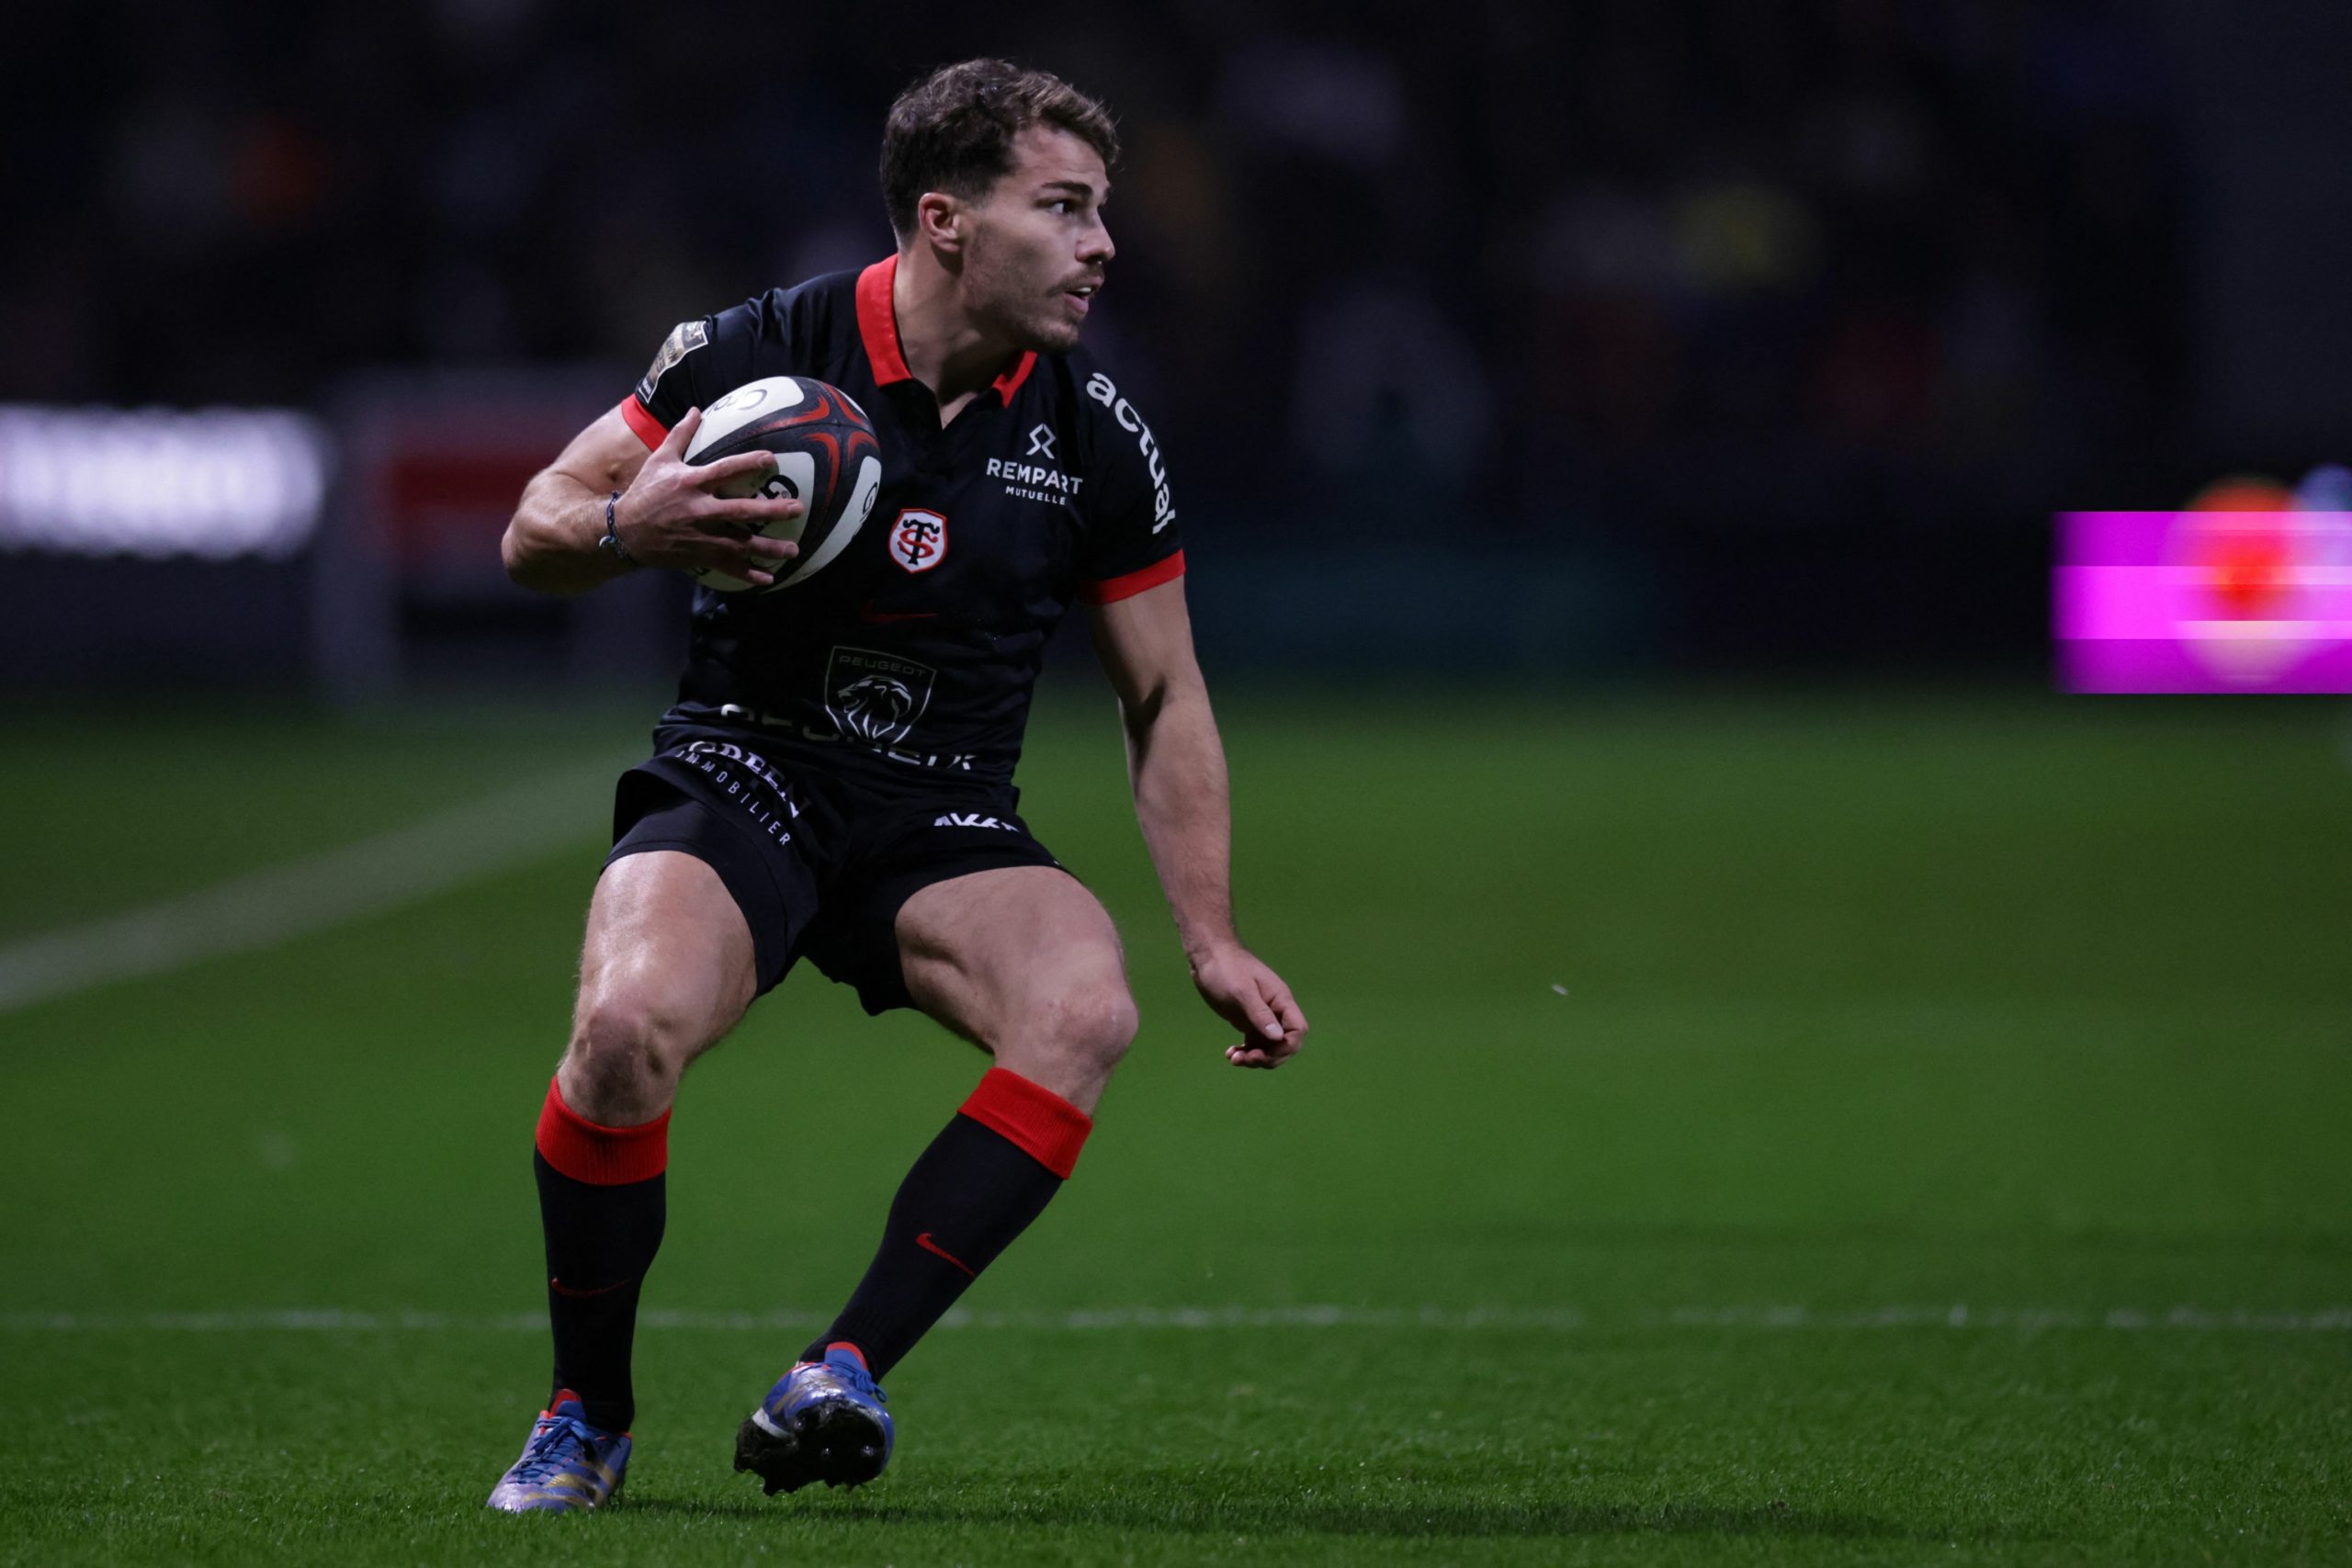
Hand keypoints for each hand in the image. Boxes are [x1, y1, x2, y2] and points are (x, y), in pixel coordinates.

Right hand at [612, 407, 804, 585]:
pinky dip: (748, 575)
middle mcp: (698, 510)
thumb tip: (695, 410)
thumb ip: (680, 435)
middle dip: (771, 511)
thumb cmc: (645, 492)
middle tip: (798, 509)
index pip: (724, 470)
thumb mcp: (659, 460)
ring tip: (793, 550)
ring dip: (767, 549)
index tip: (771, 459)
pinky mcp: (698, 555)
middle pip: (740, 510)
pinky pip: (727, 567)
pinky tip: (769, 578)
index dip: (747, 464)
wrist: (624, 532)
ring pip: (739, 544)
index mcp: (690, 484)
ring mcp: (700, 536)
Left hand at [1190, 941, 1306, 1069]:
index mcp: (1280, 1000)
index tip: (1263, 1053)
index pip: (1297, 1030)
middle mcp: (1275, 1010)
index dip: (1286, 1046)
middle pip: (1284, 1043)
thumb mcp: (1242, 991)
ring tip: (1234, 1059)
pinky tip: (1230, 1053)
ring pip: (1268, 1046)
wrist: (1208, 956)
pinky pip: (1254, 1043)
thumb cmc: (1226, 968)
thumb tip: (1278, 1037)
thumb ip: (1260, 1013)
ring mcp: (1261, 1016)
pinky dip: (1245, 1052)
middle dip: (1269, 1057)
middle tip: (1246, 1060)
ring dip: (1255, 1057)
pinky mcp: (1247, 1020)